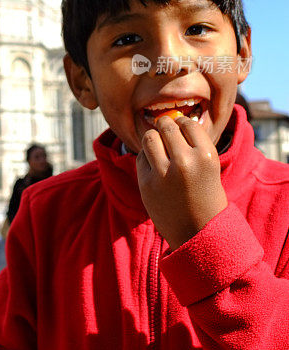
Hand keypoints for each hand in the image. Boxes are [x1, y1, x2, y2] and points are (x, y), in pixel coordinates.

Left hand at [136, 115, 227, 248]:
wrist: (199, 233)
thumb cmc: (205, 195)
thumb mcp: (208, 166)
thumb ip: (191, 144)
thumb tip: (168, 116)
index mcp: (206, 156)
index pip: (187, 123)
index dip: (182, 125)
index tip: (182, 132)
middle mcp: (185, 162)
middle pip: (166, 126)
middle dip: (165, 127)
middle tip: (167, 135)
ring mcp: (163, 174)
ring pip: (149, 137)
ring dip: (153, 139)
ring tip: (160, 149)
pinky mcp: (146, 184)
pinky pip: (141, 157)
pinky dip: (146, 158)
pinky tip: (156, 168)